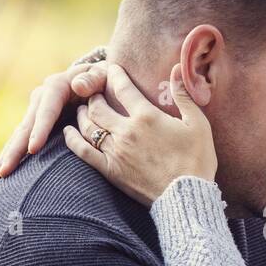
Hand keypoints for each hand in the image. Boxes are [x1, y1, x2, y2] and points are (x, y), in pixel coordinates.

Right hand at [0, 58, 108, 181]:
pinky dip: (11, 158)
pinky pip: (22, 144)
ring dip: (6, 158)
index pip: (47, 111)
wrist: (99, 83)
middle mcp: (41, 100)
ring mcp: (36, 113)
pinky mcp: (36, 126)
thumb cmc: (105, 82)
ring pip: (19, 138)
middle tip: (5, 172)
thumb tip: (78, 86)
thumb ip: (93, 79)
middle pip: (26, 127)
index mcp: (57, 87)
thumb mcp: (103, 76)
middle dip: (15, 150)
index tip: (34, 150)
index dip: (40, 129)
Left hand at [63, 63, 217, 206]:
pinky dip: (72, 139)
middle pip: (98, 106)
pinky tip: (68, 132)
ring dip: (82, 114)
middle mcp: (126, 131)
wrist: (186, 196)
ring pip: (88, 126)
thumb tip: (178, 69)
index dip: (115, 75)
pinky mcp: (110, 170)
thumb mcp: (198, 124)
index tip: (112, 69)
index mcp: (146, 116)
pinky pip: (83, 151)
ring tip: (82, 109)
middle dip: (94, 95)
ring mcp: (115, 152)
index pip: (123, 88)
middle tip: (95, 92)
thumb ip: (184, 95)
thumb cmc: (196, 160)